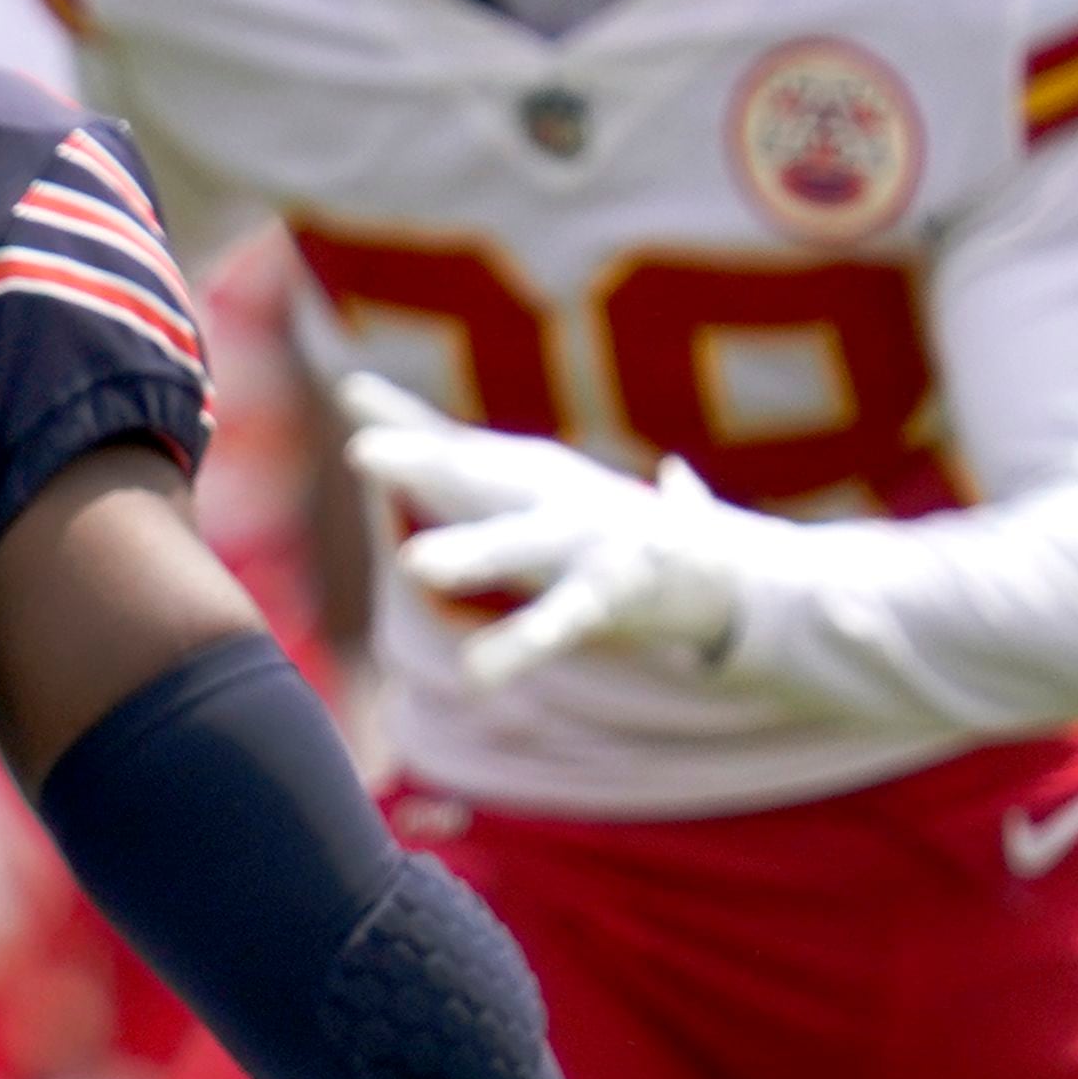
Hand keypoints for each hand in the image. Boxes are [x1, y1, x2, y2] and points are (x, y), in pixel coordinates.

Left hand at [336, 374, 750, 688]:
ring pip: (523, 541)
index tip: (351, 406)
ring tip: (414, 563)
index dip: (405, 433)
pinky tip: (475, 673)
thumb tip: (398, 405)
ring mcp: (590, 538)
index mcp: (537, 476)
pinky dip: (522, 640)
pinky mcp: (616, 592)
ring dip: (472, 548)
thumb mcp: (539, 492)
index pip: (458, 452)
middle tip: (362, 453)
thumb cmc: (616, 531)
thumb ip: (450, 450)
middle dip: (423, 461)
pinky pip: (563, 619)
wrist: (726, 577)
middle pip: (479, 476)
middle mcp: (558, 497)